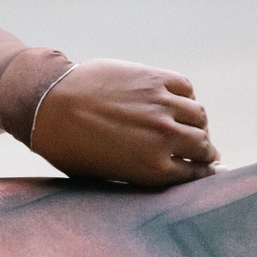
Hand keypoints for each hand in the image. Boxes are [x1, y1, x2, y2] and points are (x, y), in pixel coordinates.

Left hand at [29, 59, 217, 186]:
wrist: (48, 106)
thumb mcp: (106, 176)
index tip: (208, 169)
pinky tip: (177, 102)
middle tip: (203, 151)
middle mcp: (163, 138)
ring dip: (198, 124)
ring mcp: (160, 106)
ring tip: (190, 127)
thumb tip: (175, 174)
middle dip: (206, 151)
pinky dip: (186, 97)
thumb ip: (143, 178)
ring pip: (199, 116)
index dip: (204, 172)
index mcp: (152, 169)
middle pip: (203, 146)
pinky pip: (185, 87)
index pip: (196, 173)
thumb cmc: (72, 148)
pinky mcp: (153, 78)